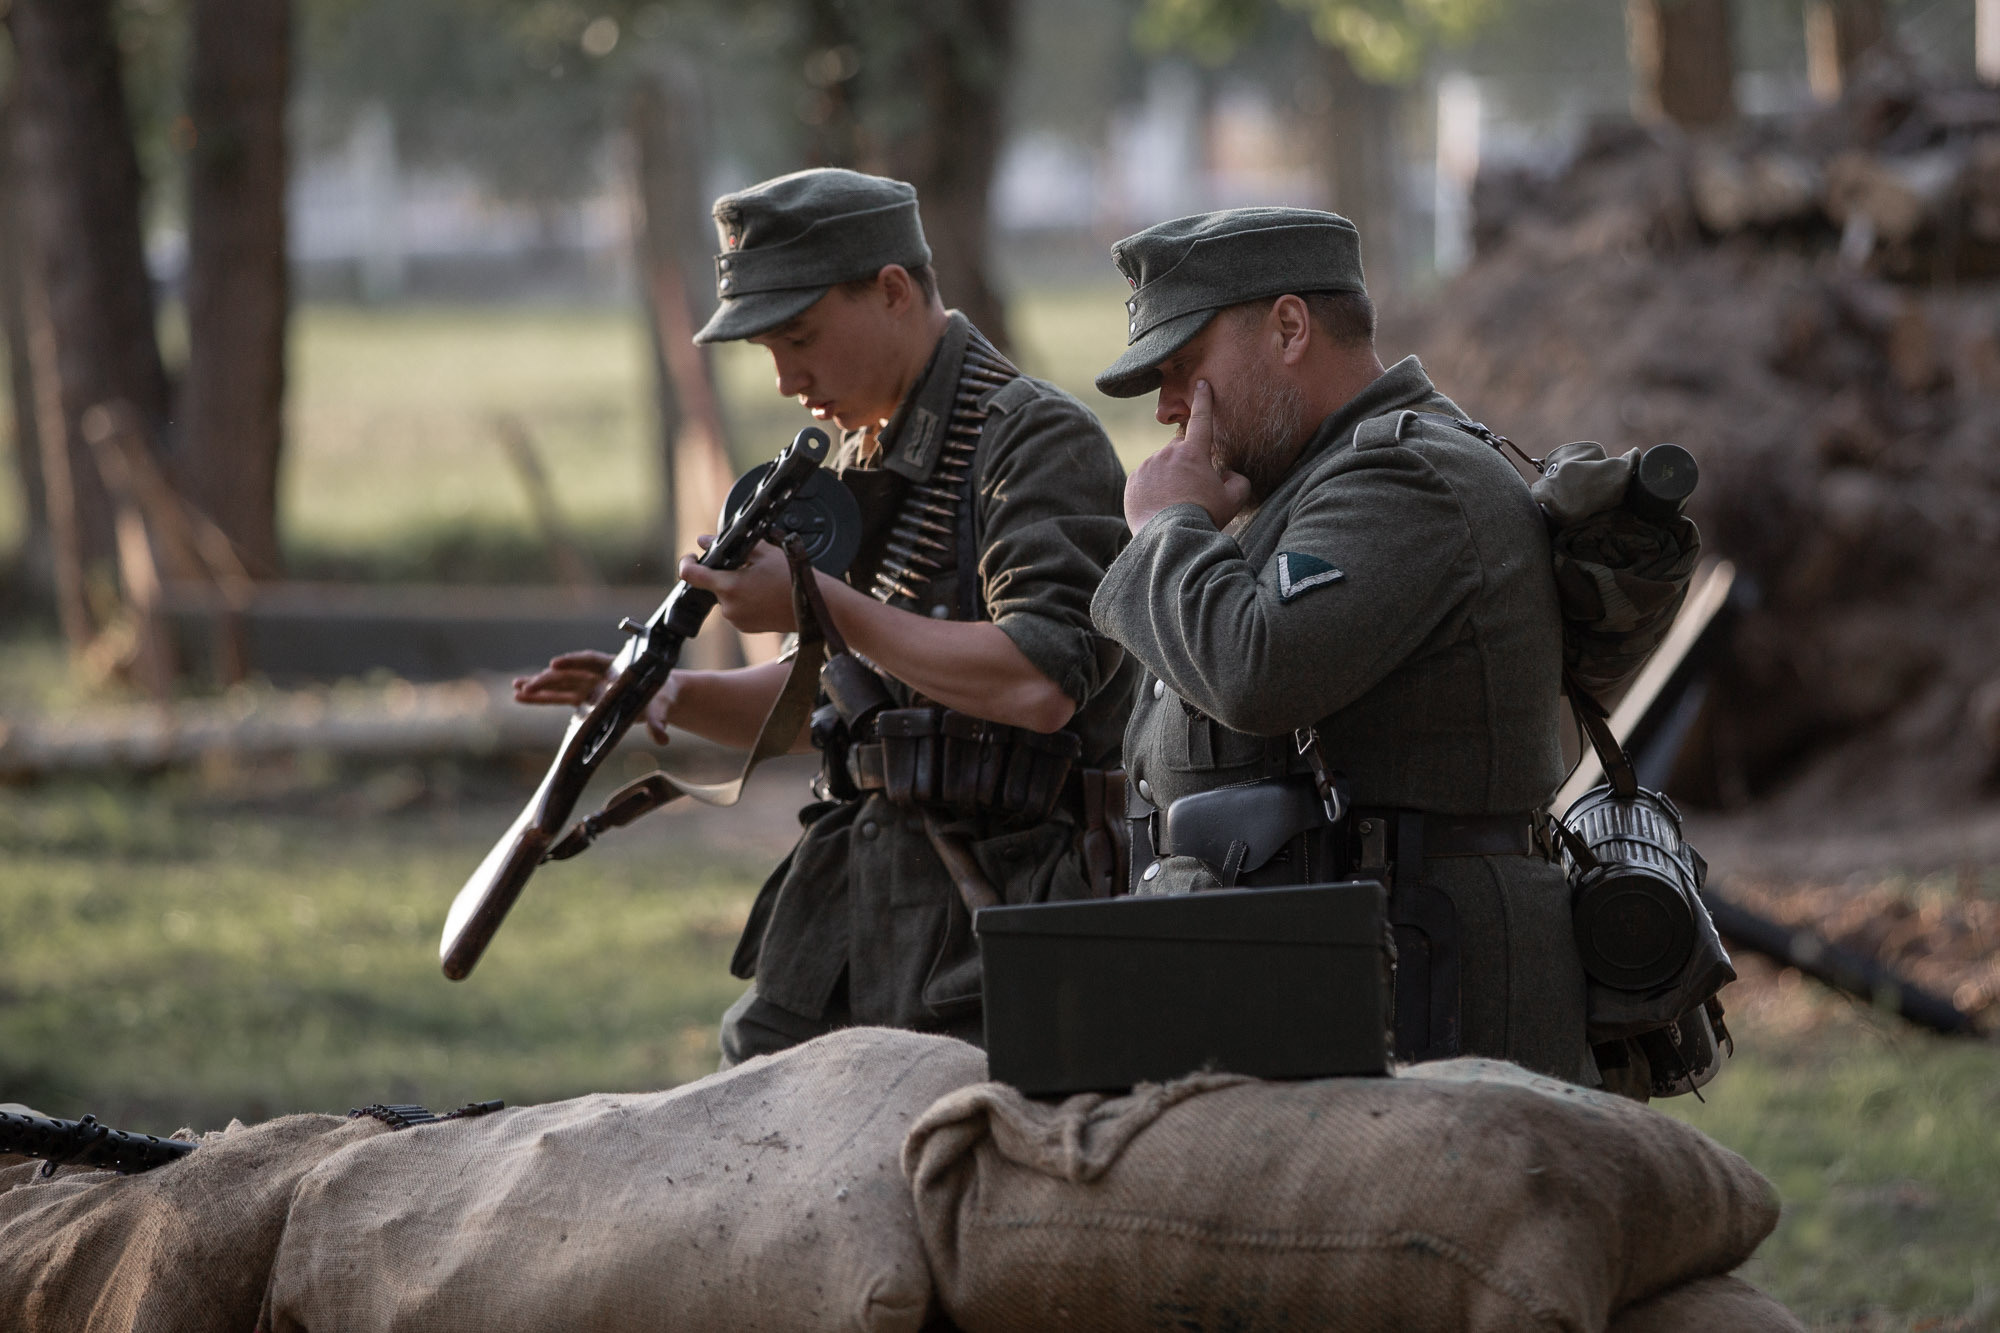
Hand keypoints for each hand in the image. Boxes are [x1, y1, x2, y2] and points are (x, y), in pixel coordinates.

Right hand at [511, 649, 678, 744]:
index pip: (591, 661)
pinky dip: (542, 697)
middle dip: (548, 679)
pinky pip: (560, 697)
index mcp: (616, 668)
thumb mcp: (661, 706)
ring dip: (538, 686)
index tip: (556, 663)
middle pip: (570, 673)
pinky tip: (520, 697)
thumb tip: (661, 738)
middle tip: (526, 686)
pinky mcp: (585, 698)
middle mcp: (599, 674)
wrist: (662, 696)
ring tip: (516, 690)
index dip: (573, 662)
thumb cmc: (662, 696)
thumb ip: (658, 720)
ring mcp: (590, 685)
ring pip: (560, 684)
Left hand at [678, 536, 799, 633]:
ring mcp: (737, 620)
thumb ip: (729, 545)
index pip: (690, 575)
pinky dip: (744, 601)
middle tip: (748, 567)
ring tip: (761, 582)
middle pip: (713, 585)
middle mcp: (729, 607)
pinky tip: (764, 595)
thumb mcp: (763, 552)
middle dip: (724, 574)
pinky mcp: (745, 628)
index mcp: (729, 586)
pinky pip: (736, 610)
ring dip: (735, 588)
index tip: (692, 557)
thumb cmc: (791, 577)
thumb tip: (705, 540)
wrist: (812, 606)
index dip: (686, 562)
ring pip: (725, 597)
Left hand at [1124, 381, 1252, 532]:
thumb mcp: (1232, 500)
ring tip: (1175, 503)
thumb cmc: (1204, 517)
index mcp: (1193, 453)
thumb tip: (1230, 475)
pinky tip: (1161, 507)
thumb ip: (1238, 481)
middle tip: (1192, 487)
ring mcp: (1148, 466)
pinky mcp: (1133, 481)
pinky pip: (1145, 479)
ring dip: (1169, 476)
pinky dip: (1153, 488)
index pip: (1202, 419)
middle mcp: (1168, 453)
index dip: (1204, 400)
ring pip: (1161, 464)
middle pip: (1180, 448)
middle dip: (1187, 460)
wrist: (1170, 537)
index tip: (1202, 384)